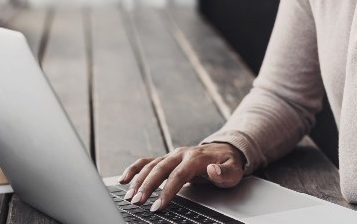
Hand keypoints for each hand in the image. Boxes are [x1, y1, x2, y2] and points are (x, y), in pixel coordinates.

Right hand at [117, 142, 245, 211]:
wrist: (224, 151)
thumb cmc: (228, 164)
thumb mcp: (234, 171)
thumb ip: (225, 172)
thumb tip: (213, 169)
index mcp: (195, 158)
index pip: (178, 175)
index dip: (167, 190)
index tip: (158, 205)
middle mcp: (180, 154)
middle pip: (160, 169)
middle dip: (147, 186)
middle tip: (137, 202)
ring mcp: (172, 155)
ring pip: (151, 165)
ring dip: (138, 180)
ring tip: (129, 196)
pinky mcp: (166, 159)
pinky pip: (147, 162)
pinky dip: (134, 169)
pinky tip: (123, 179)